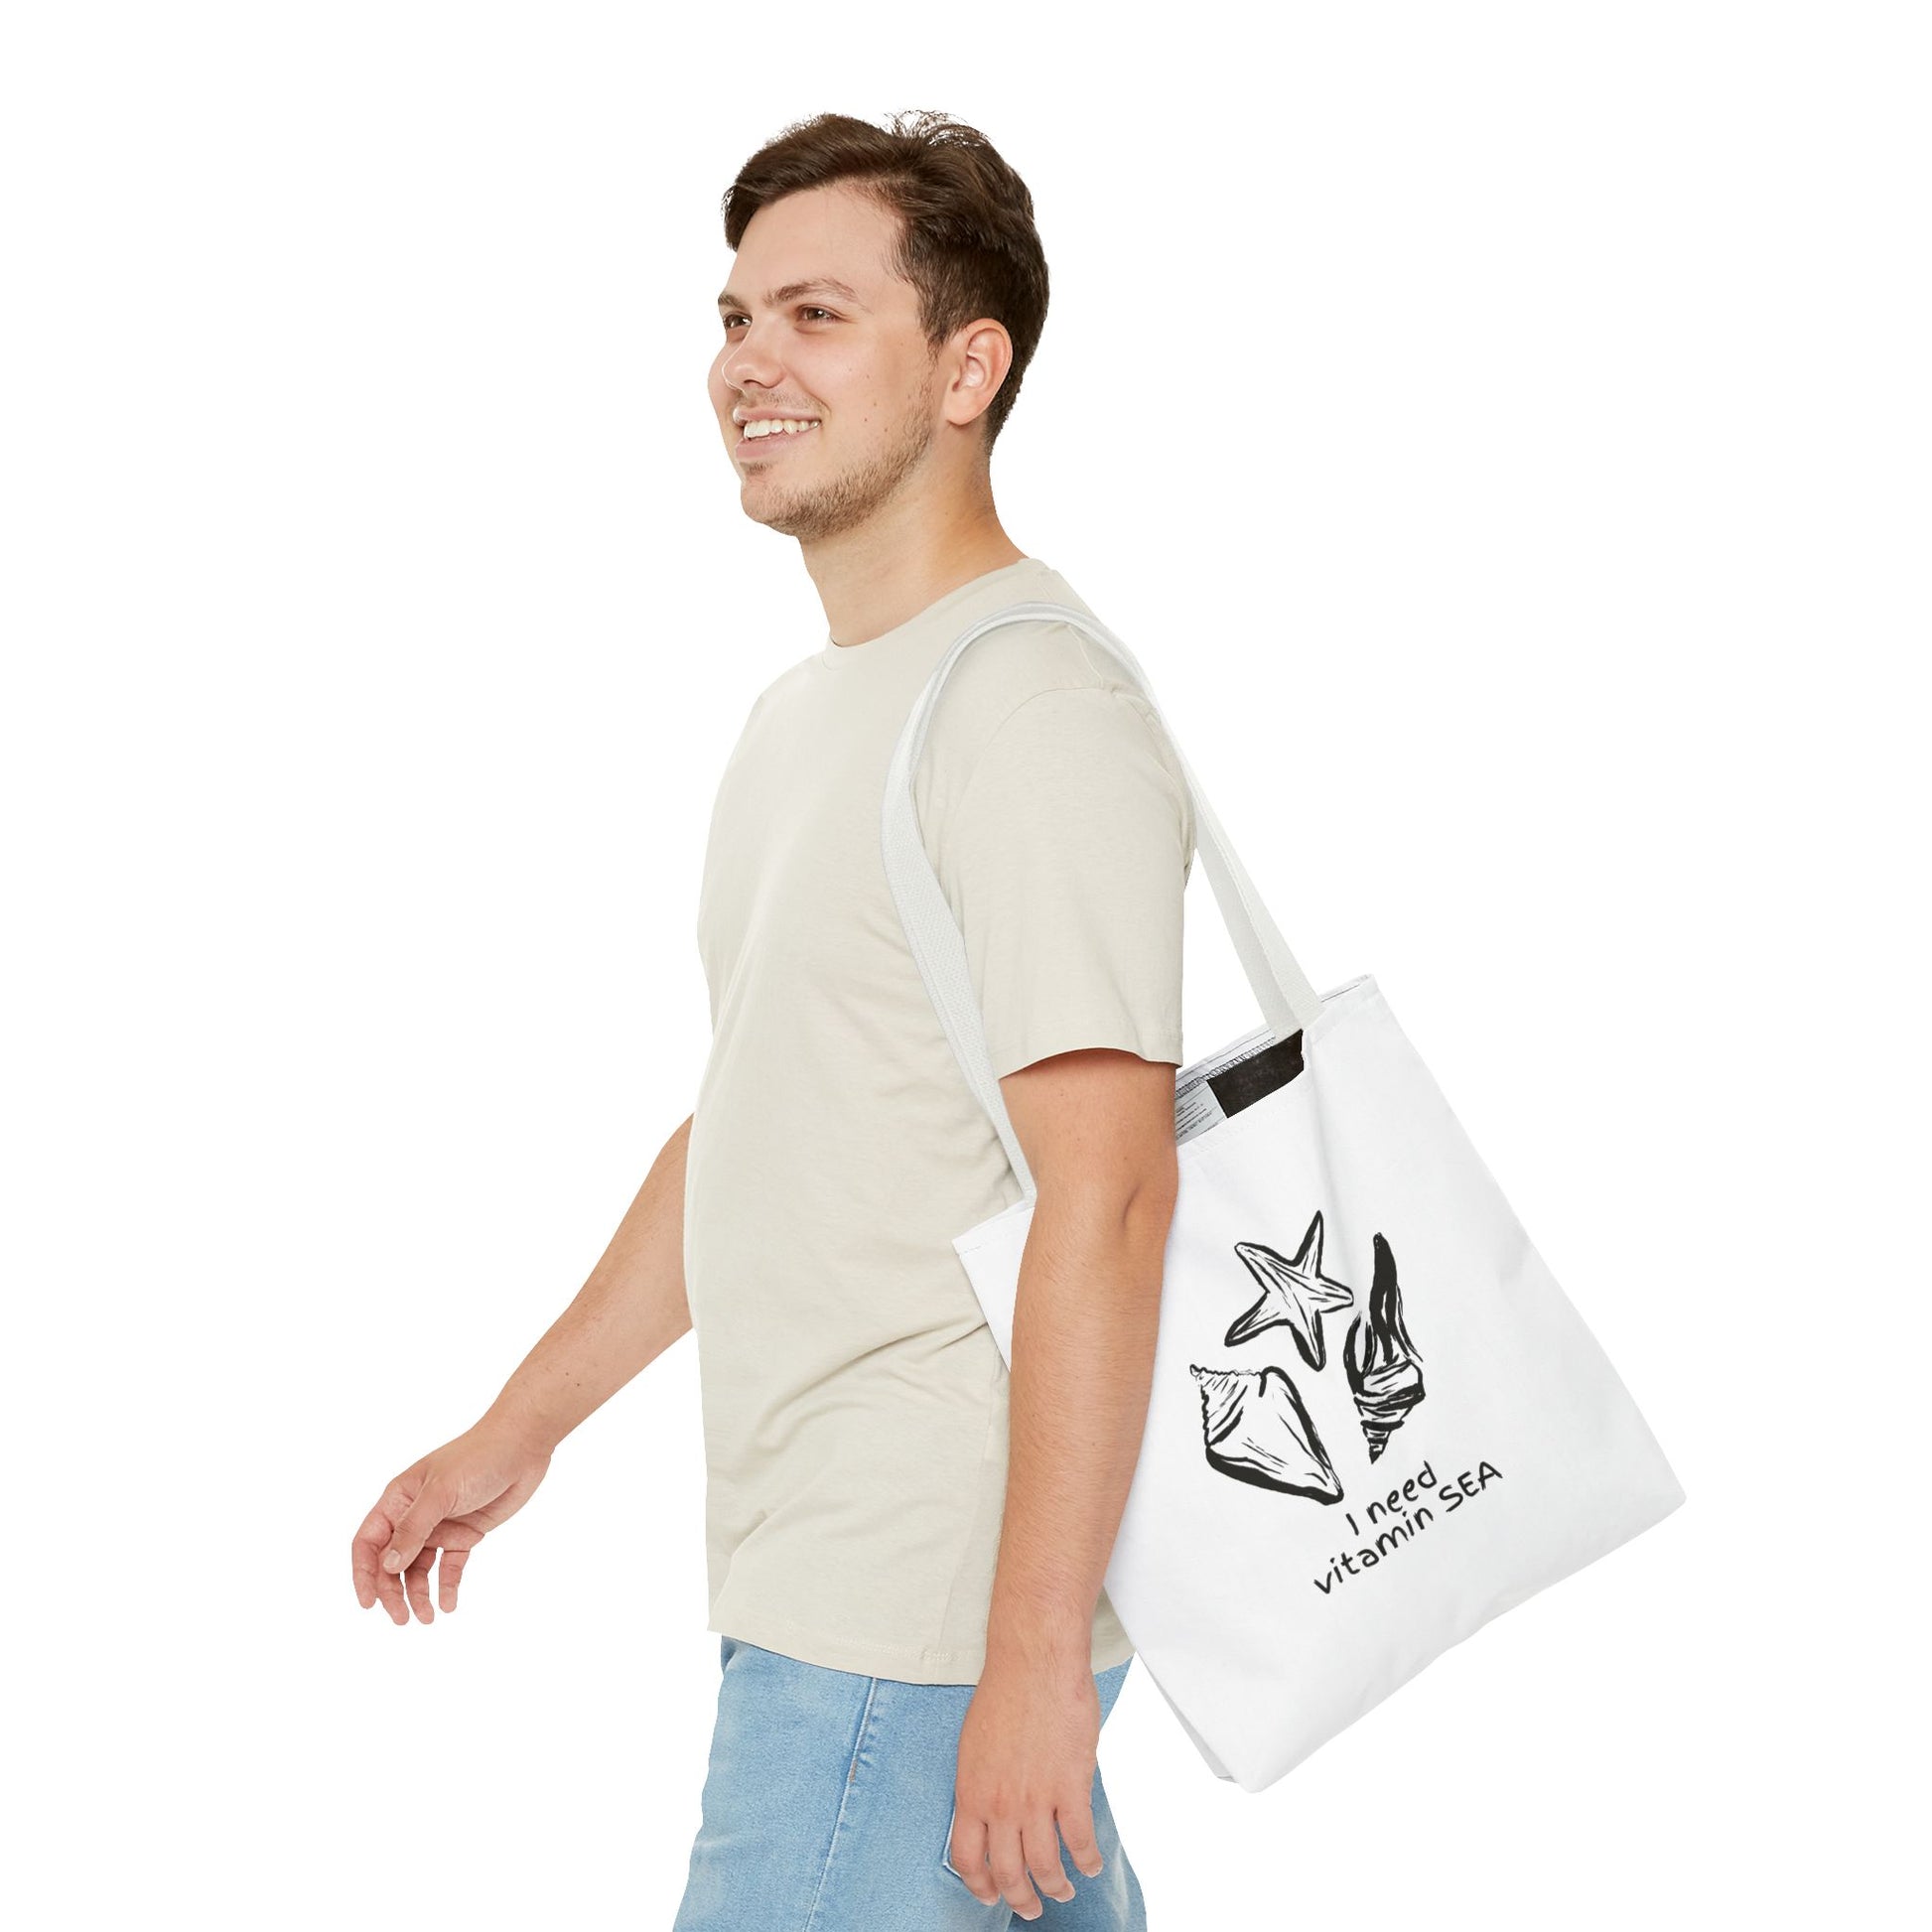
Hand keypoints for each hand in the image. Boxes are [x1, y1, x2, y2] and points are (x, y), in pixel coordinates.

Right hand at [350, 1418, 551, 1623]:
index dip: (364, 1573)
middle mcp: (414, 1515)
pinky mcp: (465, 1534)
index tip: (368, 1603)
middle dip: (393, 1592)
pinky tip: (449, 1604)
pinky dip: (447, 1586)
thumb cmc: (477, 1458)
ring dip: (419, 1594)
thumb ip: (414, 1529)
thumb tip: (387, 1566)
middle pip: (392, 1562)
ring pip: (419, 1569)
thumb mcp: (441, 1492)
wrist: (523, 1446)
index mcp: (398, 1499)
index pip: (369, 1542)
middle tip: (402, 1619)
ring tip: (428, 1618)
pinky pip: (450, 1566)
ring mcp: (440, 1526)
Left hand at [948, 1655, 1105, 1920]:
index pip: (967, 1860)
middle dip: (1021, 1899)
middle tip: (1031, 1907)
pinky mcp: (1070, 1788)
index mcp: (971, 1792)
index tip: (991, 1894)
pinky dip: (1087, 1860)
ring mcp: (1036, 1799)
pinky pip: (1080, 1841)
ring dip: (1056, 1887)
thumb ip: (981, 1785)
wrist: (1035, 1663)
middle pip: (1008, 1873)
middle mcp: (1000, 1805)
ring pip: (1045, 1867)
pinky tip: (1090, 1864)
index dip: (980, 1886)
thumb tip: (990, 1813)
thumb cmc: (1005, 1693)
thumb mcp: (974, 1745)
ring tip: (1063, 1890)